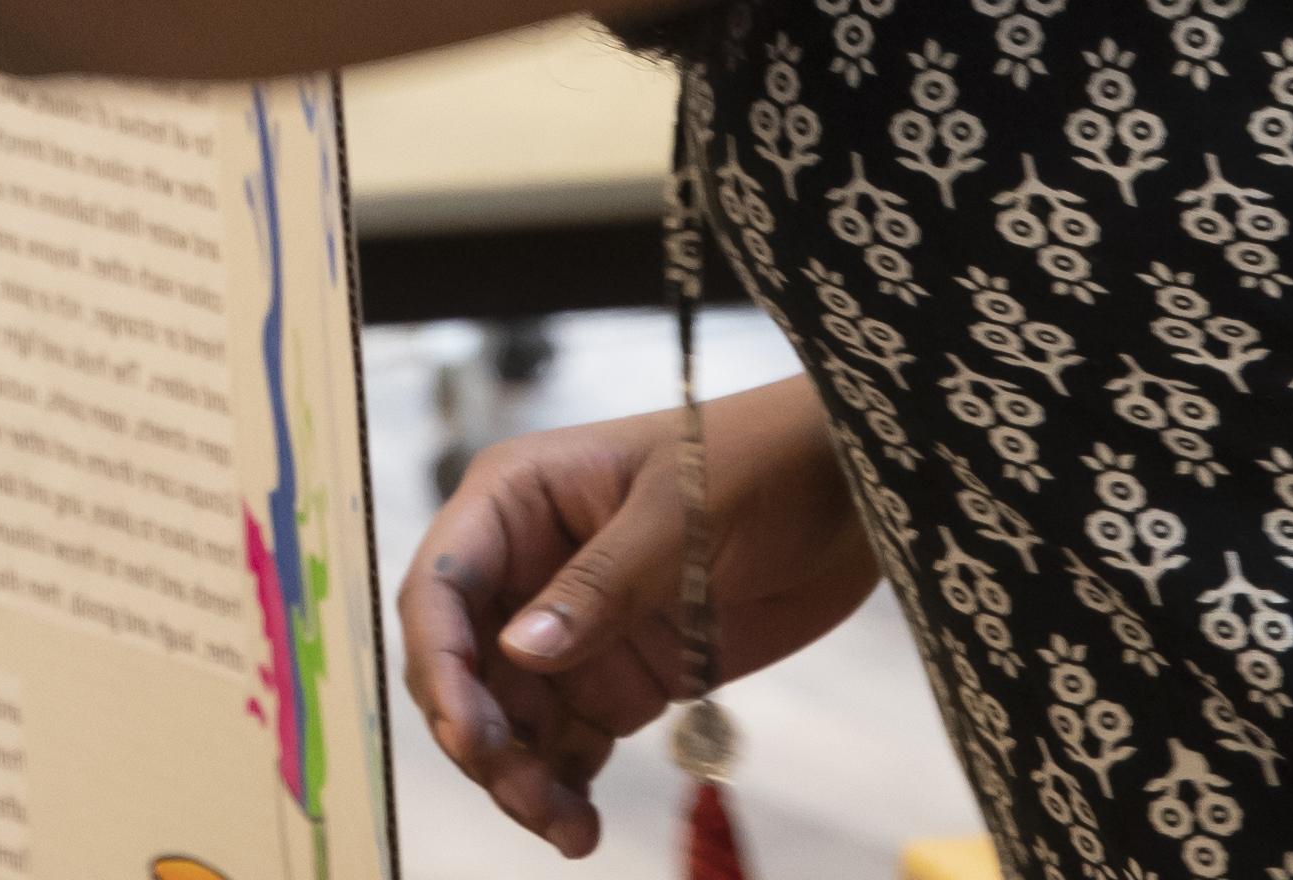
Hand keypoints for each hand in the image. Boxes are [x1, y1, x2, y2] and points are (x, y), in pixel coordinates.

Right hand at [396, 383, 879, 859]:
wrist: (851, 497)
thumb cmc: (760, 463)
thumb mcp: (682, 511)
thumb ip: (601, 583)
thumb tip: (516, 652)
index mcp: (518, 499)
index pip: (442, 584)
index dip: (442, 660)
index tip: (469, 731)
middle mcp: (526, 566)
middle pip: (461, 666)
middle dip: (477, 734)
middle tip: (525, 790)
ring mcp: (570, 629)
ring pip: (505, 719)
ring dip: (517, 778)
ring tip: (566, 828)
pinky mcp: (615, 680)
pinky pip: (563, 746)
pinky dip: (562, 790)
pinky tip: (582, 828)